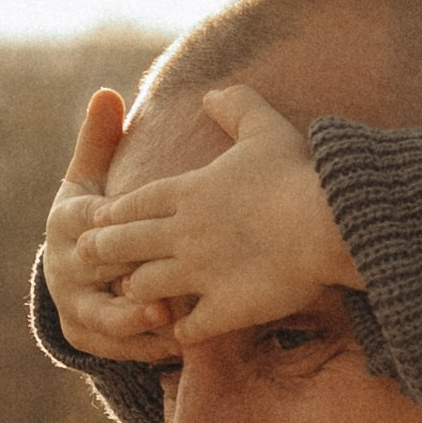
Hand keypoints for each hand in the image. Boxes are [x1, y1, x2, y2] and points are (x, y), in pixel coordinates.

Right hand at [45, 91, 177, 356]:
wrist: (71, 273)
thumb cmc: (93, 217)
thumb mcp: (90, 180)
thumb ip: (100, 139)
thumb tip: (107, 92)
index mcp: (67, 222)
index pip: (87, 217)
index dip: (110, 218)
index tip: (132, 216)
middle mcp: (66, 267)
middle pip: (97, 269)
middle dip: (127, 269)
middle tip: (160, 267)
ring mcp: (76, 305)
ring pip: (105, 316)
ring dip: (135, 317)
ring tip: (167, 315)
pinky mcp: (89, 337)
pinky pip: (118, 347)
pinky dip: (147, 344)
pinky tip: (180, 340)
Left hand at [86, 85, 363, 339]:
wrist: (331, 224)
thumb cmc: (300, 174)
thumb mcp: (265, 127)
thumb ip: (236, 106)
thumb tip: (210, 93)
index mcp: (188, 192)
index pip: (132, 204)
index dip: (112, 213)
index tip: (98, 220)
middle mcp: (183, 233)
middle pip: (123, 244)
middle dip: (104, 250)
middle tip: (90, 257)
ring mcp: (200, 274)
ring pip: (142, 287)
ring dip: (138, 290)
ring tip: (136, 294)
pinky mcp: (224, 309)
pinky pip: (188, 327)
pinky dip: (182, 330)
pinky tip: (182, 329)